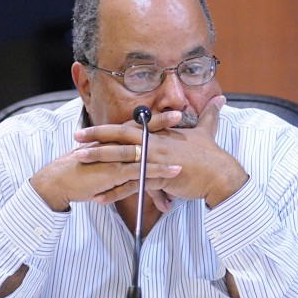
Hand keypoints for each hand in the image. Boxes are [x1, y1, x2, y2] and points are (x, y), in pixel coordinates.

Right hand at [29, 111, 183, 211]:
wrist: (60, 182)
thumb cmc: (81, 172)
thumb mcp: (101, 161)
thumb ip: (116, 158)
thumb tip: (128, 159)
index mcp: (113, 140)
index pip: (136, 125)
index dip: (153, 118)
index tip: (168, 111)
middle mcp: (116, 145)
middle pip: (142, 131)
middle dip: (162, 122)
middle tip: (180, 113)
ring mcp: (116, 158)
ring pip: (146, 151)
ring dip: (168, 148)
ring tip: (188, 142)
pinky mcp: (115, 172)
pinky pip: (141, 171)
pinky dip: (159, 171)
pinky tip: (174, 171)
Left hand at [69, 96, 247, 211]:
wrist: (220, 174)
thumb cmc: (212, 155)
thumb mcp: (209, 131)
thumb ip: (210, 115)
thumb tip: (220, 99)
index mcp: (161, 135)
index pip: (130, 129)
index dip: (110, 129)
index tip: (92, 129)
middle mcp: (155, 144)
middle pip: (120, 139)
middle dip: (96, 138)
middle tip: (76, 139)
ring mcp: (155, 161)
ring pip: (121, 159)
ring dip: (99, 161)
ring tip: (79, 162)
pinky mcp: (158, 178)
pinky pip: (132, 186)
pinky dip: (114, 192)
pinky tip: (99, 197)